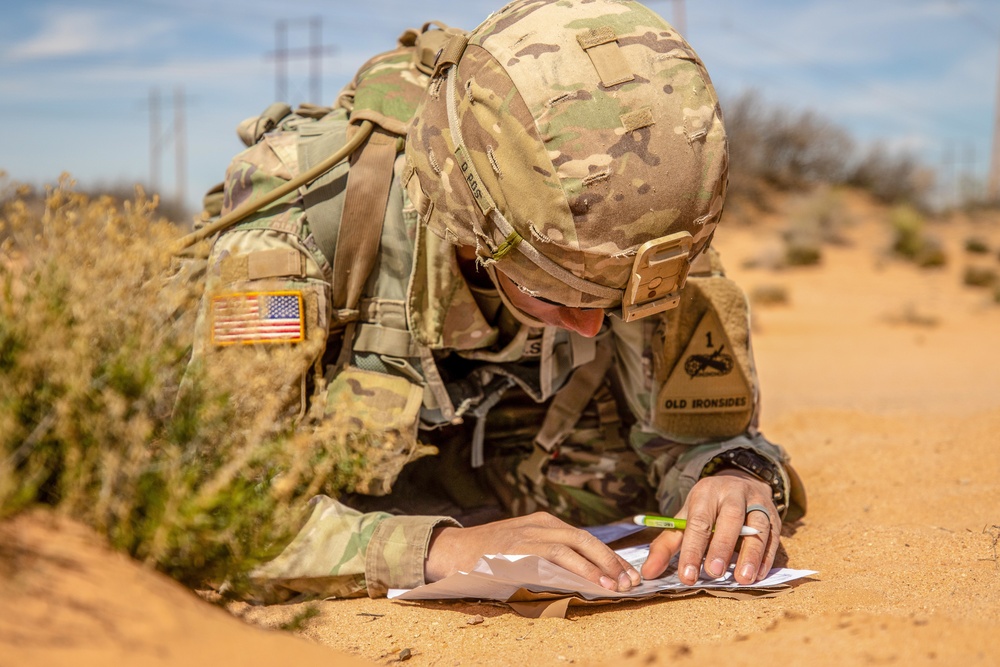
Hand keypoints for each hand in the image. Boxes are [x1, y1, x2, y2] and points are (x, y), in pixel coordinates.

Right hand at [425, 512, 641, 591]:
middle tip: (630, 580)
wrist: (452, 551)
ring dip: (597, 565)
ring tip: (614, 584)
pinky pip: (552, 556)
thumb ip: (549, 557)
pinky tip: (588, 581)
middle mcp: (540, 524)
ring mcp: (529, 534)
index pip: (584, 538)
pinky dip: (574, 568)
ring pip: (572, 545)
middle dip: (610, 559)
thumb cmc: (488, 556)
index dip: (608, 556)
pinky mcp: (519, 547)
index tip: (627, 572)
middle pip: (584, 538)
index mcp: (544, 523)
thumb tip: (583, 578)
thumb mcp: (523, 548)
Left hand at [640, 469, 780, 585]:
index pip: (699, 521)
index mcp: (706, 493)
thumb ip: (666, 545)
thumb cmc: (707, 508)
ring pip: (758, 526)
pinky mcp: (774, 516)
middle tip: (713, 573)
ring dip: (751, 554)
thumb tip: (647, 573)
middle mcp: (733, 493)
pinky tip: (758, 575)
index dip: (693, 549)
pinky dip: (766, 557)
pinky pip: (774, 537)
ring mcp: (757, 503)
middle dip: (721, 546)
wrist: (738, 483)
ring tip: (742, 579)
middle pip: (730, 518)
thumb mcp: (685, 519)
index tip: (687, 576)